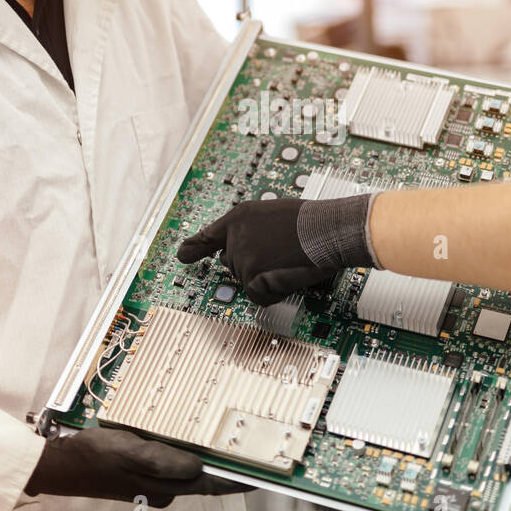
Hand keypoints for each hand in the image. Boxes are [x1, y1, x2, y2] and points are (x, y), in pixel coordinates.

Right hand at [23, 426, 253, 504]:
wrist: (62, 464)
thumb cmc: (97, 457)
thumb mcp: (133, 453)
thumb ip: (166, 460)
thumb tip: (200, 466)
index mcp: (166, 486)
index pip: (212, 485)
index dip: (238, 480)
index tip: (264, 474)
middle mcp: (163, 487)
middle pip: (203, 476)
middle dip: (225, 464)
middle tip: (248, 446)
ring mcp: (151, 480)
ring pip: (187, 466)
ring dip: (206, 454)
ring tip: (225, 436)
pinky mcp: (140, 469)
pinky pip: (169, 458)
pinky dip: (183, 447)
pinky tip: (185, 432)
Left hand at [176, 195, 375, 305]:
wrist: (328, 229)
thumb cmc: (313, 222)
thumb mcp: (274, 214)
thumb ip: (253, 230)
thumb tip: (245, 251)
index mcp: (240, 217)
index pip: (209, 236)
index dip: (194, 248)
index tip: (182, 256)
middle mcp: (235, 237)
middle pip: (234, 265)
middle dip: (255, 266)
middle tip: (281, 255)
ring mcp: (242, 257)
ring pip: (248, 282)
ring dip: (267, 279)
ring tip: (289, 261)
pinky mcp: (251, 276)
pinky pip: (257, 296)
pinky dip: (273, 292)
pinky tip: (288, 275)